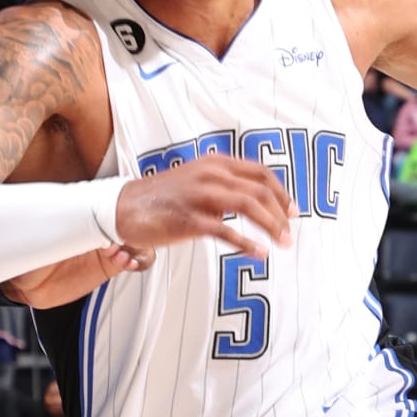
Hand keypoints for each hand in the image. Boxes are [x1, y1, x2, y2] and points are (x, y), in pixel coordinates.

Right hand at [114, 154, 295, 261]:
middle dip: (281, 213)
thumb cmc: (164, 197)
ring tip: (281, 244)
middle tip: (289, 233)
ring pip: (249, 205)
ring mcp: (200, 195)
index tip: (292, 211)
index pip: (260, 172)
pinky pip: (226, 231)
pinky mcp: (189, 219)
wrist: (124, 206)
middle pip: (259, 190)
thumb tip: (254, 204)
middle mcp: (211, 174)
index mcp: (216, 163)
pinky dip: (247, 243)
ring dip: (271, 226)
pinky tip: (258, 253)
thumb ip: (225, 186)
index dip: (281, 192)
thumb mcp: (198, 181)